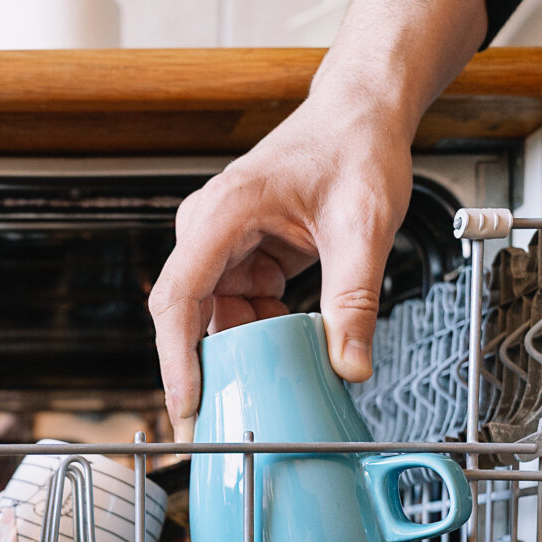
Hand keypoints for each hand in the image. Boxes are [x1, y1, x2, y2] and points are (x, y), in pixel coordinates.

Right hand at [149, 0, 487, 433]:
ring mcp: (221, 243)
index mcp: (223, 213)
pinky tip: (287, 350)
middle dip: (199, 370)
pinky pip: (238, 308)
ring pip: (213, 318)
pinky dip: (260, 334)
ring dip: (240, 353)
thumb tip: (350, 364)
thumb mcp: (364, 225)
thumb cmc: (355, 146)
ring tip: (263, 392)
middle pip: (186, 315)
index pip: (179, 297)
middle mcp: (209, 228)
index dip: (177, 357)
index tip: (186, 404)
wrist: (362, 114)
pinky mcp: (240, 255)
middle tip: (212, 428)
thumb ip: (355, 298)